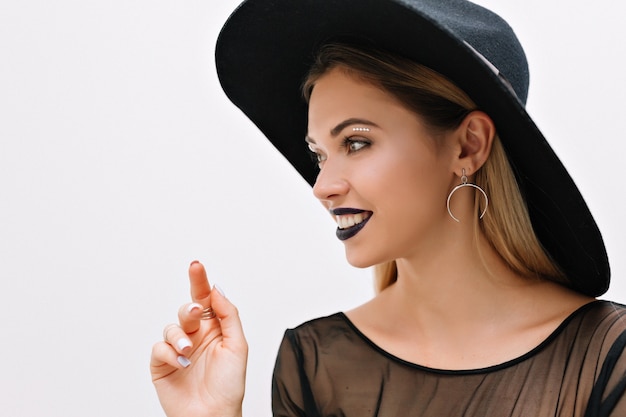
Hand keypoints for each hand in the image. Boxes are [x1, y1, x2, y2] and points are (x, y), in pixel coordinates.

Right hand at [150, 261, 247, 416]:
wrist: (212, 416)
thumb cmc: (229, 386)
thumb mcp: (238, 345)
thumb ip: (228, 314)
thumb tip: (217, 289)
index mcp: (215, 329)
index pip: (206, 299)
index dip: (200, 281)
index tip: (196, 265)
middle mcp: (196, 336)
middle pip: (186, 309)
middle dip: (189, 308)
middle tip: (194, 313)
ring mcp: (178, 350)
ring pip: (171, 327)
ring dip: (179, 336)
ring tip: (189, 351)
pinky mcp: (162, 364)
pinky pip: (158, 347)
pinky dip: (168, 353)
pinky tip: (181, 363)